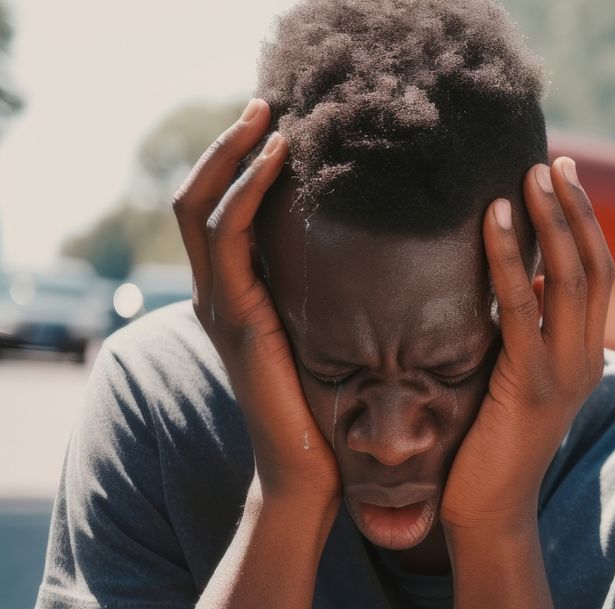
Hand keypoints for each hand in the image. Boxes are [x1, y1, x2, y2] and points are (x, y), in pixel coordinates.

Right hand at [174, 98, 339, 503]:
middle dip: (228, 147)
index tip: (279, 127)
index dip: (239, 165)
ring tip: (271, 118)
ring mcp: (221, 308)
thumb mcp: (337, 342)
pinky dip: (247, 193)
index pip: (221, 212)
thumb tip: (395, 258)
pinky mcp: (238, 321)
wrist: (318, 478)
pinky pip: (229, 240)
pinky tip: (280, 163)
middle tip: (267, 103)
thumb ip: (342, 301)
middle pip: (198, 198)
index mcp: (241, 299)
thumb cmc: (338, 417)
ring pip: (202, 209)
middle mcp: (220, 297)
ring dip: (233, 156)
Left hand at [441, 158, 613, 533]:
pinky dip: (509, 257)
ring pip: (570, 278)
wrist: (487, 516)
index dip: (583, 223)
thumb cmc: (485, 452)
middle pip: (593, 266)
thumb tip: (507, 288)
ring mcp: (564, 372)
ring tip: (530, 175)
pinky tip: (493, 218)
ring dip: (551, 220)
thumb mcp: (510, 383)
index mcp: (585, 357)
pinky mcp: (530, 385)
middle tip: (552, 160)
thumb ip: (520, 340)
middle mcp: (586, 359)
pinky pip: (523, 307)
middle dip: (574, 208)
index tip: (561, 177)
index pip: (596, 275)